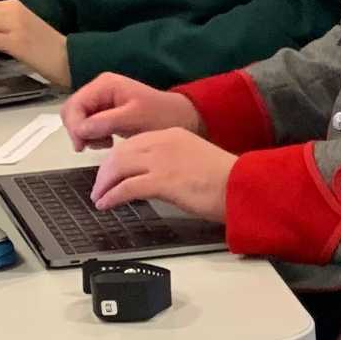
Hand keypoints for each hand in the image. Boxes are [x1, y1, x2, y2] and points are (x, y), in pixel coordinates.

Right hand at [60, 71, 199, 149]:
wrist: (181, 119)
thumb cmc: (161, 116)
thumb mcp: (134, 119)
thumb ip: (105, 122)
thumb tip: (79, 130)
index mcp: (105, 85)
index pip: (75, 104)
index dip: (74, 125)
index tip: (82, 146)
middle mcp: (99, 89)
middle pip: (72, 111)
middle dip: (78, 130)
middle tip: (94, 147)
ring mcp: (102, 101)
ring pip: (78, 119)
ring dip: (86, 135)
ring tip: (106, 143)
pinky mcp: (106, 113)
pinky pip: (89, 125)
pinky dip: (93, 136)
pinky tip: (109, 142)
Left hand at [88, 127, 229, 220]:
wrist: (241, 186)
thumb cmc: (226, 179)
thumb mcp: (196, 160)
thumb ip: (174, 162)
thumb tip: (159, 179)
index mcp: (172, 135)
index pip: (133, 142)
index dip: (117, 158)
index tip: (111, 170)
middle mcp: (162, 143)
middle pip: (120, 153)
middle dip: (105, 171)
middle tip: (99, 186)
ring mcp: (161, 161)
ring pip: (118, 168)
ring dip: (104, 184)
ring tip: (99, 197)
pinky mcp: (161, 181)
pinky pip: (126, 188)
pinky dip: (112, 196)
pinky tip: (107, 204)